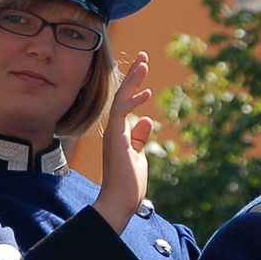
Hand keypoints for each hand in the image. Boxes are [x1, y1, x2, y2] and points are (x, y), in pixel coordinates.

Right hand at [92, 53, 155, 234]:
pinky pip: (121, 114)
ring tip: (143, 64)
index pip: (126, 102)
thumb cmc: (128, 184)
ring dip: (132, 81)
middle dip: (133, 75)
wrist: (120, 202)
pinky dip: (132, 102)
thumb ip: (140, 138)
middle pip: (122, 95)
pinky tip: (145, 93)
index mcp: (119, 133)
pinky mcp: (115, 139)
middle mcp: (113, 130)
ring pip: (120, 100)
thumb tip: (147, 120)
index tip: (143, 68)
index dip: (134, 84)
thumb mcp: (138, 155)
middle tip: (143, 57)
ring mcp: (113, 134)